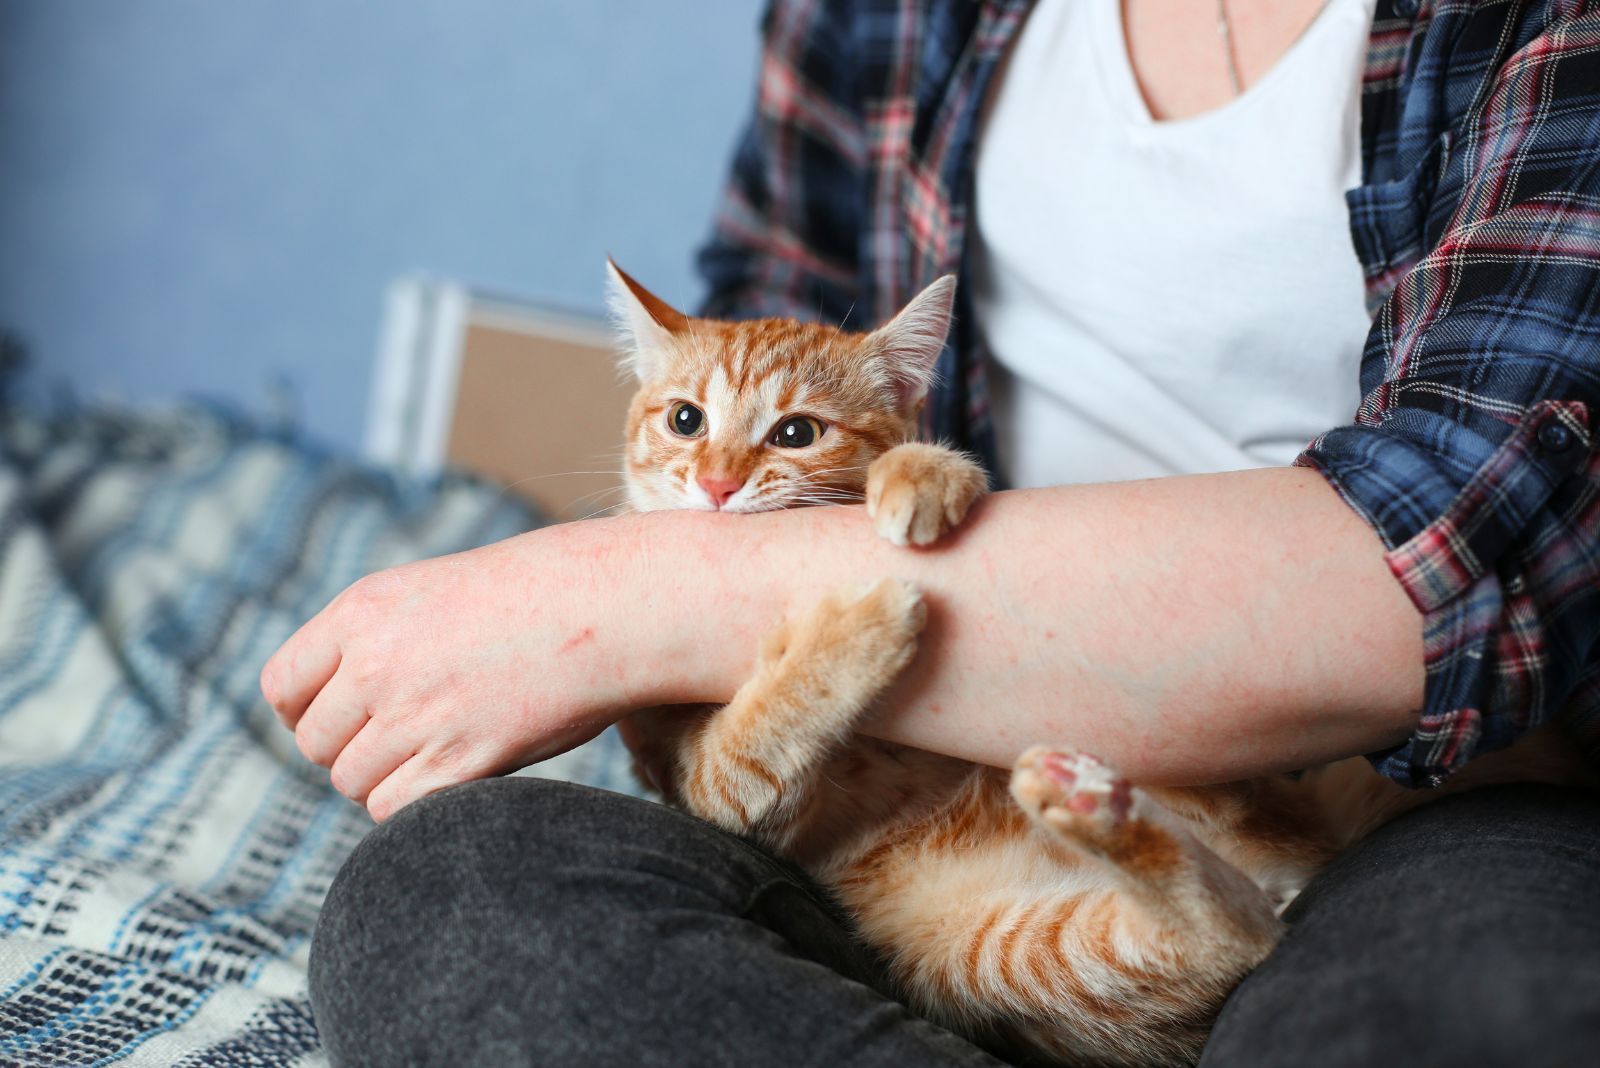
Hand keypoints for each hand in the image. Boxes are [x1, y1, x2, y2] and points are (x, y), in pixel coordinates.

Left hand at [261, 518, 663, 820]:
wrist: (608, 604)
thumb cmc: (533, 595)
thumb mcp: (434, 591)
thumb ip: (376, 640)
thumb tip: (338, 708)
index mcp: (362, 611)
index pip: (282, 686)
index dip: (305, 713)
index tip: (345, 719)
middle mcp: (376, 662)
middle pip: (315, 744)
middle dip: (352, 750)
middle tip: (407, 737)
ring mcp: (416, 713)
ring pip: (352, 782)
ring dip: (387, 779)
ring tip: (441, 750)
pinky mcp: (459, 759)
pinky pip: (393, 809)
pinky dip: (414, 804)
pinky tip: (455, 775)